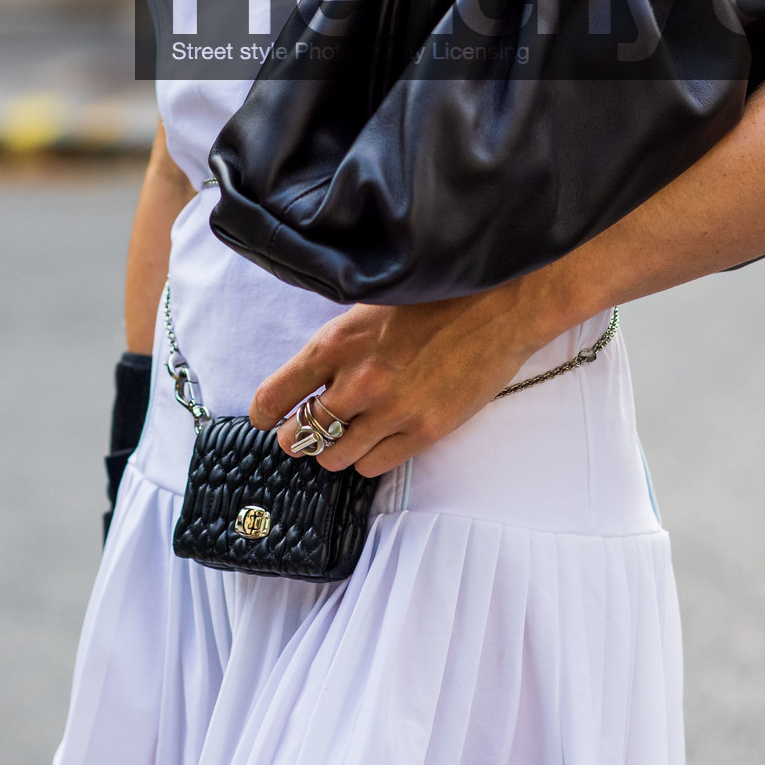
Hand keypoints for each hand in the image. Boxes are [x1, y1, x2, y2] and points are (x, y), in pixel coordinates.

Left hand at [247, 281, 560, 478]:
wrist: (500, 305)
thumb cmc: (435, 298)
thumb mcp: (370, 307)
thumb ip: (338, 346)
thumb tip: (312, 378)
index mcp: (337, 343)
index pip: (276, 394)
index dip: (264, 412)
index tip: (265, 417)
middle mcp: (358, 382)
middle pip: (301, 434)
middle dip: (297, 436)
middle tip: (302, 433)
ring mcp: (392, 411)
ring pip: (334, 458)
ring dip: (333, 450)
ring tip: (343, 437)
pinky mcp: (424, 432)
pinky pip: (373, 467)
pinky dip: (368, 458)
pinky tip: (376, 441)